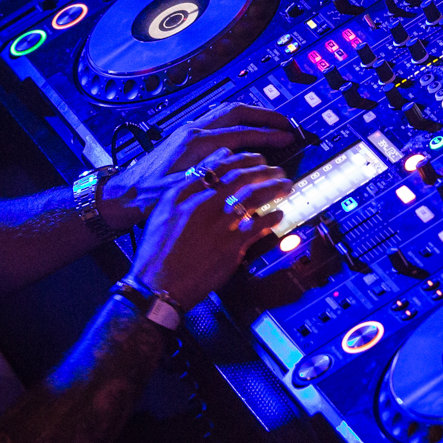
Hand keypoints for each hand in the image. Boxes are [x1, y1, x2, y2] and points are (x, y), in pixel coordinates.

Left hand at [97, 101, 296, 231]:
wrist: (122, 193)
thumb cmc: (145, 196)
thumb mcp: (181, 191)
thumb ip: (210, 178)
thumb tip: (240, 172)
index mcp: (195, 143)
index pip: (242, 132)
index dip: (269, 135)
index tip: (288, 137)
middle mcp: (193, 131)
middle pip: (237, 111)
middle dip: (265, 115)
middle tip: (286, 122)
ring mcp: (188, 131)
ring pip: (227, 112)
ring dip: (252, 115)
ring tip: (271, 122)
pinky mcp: (185, 136)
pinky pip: (218, 120)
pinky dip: (238, 121)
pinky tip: (246, 131)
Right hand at [127, 153, 292, 305]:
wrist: (156, 284)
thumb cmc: (157, 251)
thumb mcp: (163, 212)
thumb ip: (185, 189)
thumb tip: (203, 174)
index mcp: (183, 193)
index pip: (217, 167)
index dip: (242, 159)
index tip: (255, 158)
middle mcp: (202, 205)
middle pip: (240, 178)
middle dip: (263, 170)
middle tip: (276, 170)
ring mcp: (218, 224)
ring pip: (253, 197)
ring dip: (274, 188)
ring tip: (285, 186)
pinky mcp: (230, 246)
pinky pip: (258, 226)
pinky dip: (272, 218)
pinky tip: (279, 215)